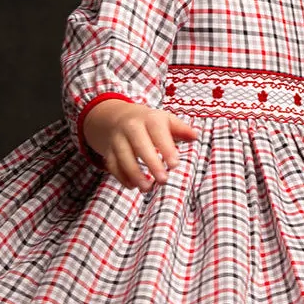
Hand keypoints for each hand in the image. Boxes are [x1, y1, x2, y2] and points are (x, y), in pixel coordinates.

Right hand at [83, 100, 198, 191]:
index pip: (158, 132)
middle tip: (163, 180)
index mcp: (149, 118)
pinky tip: (133, 186)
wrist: (115, 116)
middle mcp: (131, 127)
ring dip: (134, 174)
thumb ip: (180, 129)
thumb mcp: (164, 120)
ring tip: (147, 188)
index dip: (166, 148)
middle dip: (151, 163)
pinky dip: (121, 177)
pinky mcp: (108, 150)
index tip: (174, 164)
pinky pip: (112, 165)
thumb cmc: (148, 122)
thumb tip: (195, 136)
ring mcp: (117, 138)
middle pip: (140, 145)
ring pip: (123, 157)